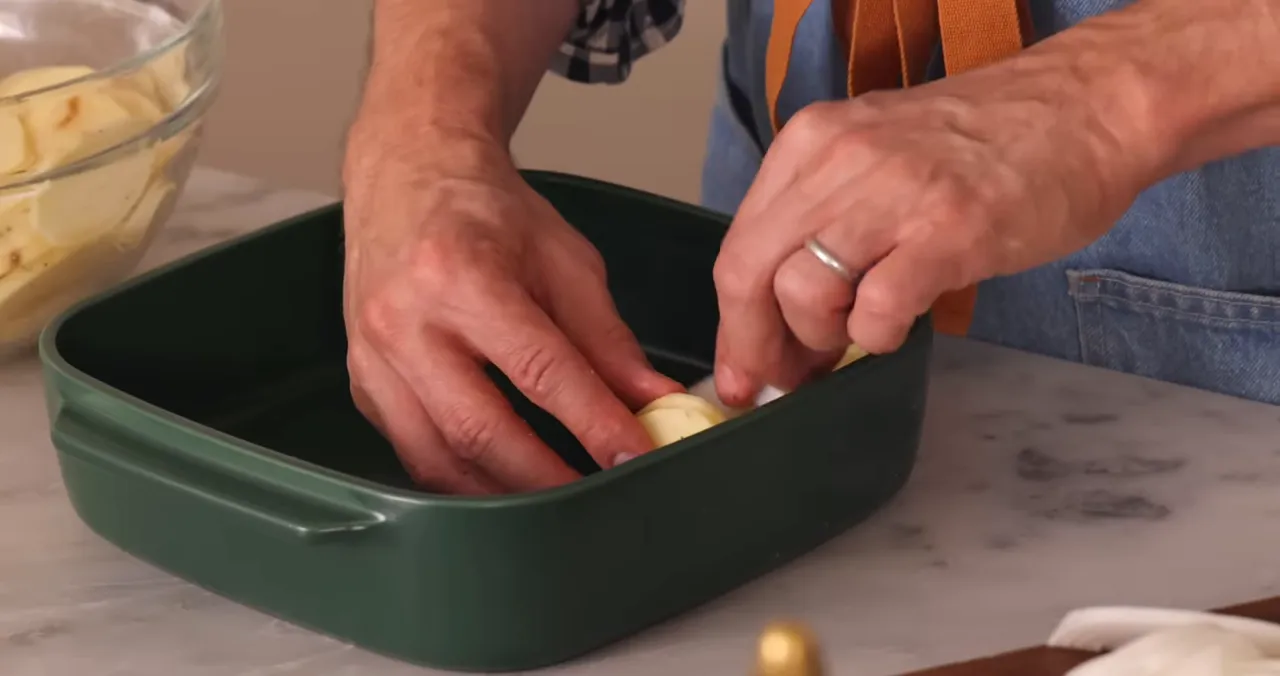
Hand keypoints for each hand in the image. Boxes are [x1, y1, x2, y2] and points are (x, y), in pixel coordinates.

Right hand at [342, 132, 680, 493]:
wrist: (408, 174)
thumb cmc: (485, 211)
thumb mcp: (563, 260)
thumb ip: (607, 338)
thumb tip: (653, 400)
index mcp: (463, 277)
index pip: (540, 370)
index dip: (594, 423)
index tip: (635, 458)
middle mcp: (406, 321)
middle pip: (480, 428)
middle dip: (547, 478)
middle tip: (598, 499)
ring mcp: (373, 357)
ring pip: (438, 457)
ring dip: (503, 493)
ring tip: (555, 503)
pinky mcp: (361, 384)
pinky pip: (412, 451)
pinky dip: (462, 478)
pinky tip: (503, 483)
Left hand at [711, 50, 1161, 406]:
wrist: (1086, 108)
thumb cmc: (984, 142)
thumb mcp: (876, 156)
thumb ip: (823, 220)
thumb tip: (782, 314)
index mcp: (812, 143)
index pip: (738, 246)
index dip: (733, 323)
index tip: (739, 370)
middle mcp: (839, 161)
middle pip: (750, 274)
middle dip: (756, 346)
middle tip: (784, 380)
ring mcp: (892, 194)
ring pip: (802, 293)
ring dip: (823, 338)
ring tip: (860, 332)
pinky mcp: (948, 230)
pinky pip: (876, 310)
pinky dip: (877, 336)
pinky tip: (899, 324)